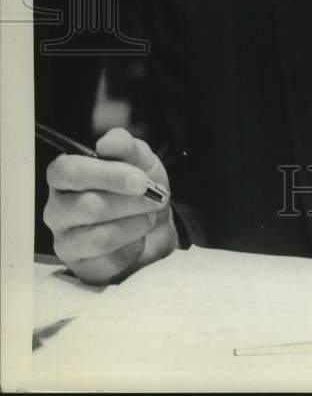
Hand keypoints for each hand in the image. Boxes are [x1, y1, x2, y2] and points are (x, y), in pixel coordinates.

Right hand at [43, 127, 177, 284]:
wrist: (154, 222)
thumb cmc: (137, 187)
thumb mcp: (138, 158)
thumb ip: (124, 145)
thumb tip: (106, 143)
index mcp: (64, 176)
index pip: (69, 172)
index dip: (106, 175)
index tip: (139, 179)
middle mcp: (57, 209)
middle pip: (88, 206)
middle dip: (130, 201)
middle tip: (152, 197)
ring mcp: (66, 242)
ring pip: (101, 236)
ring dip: (135, 223)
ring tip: (147, 215)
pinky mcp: (81, 267)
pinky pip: (110, 260)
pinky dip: (133, 246)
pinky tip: (136, 237)